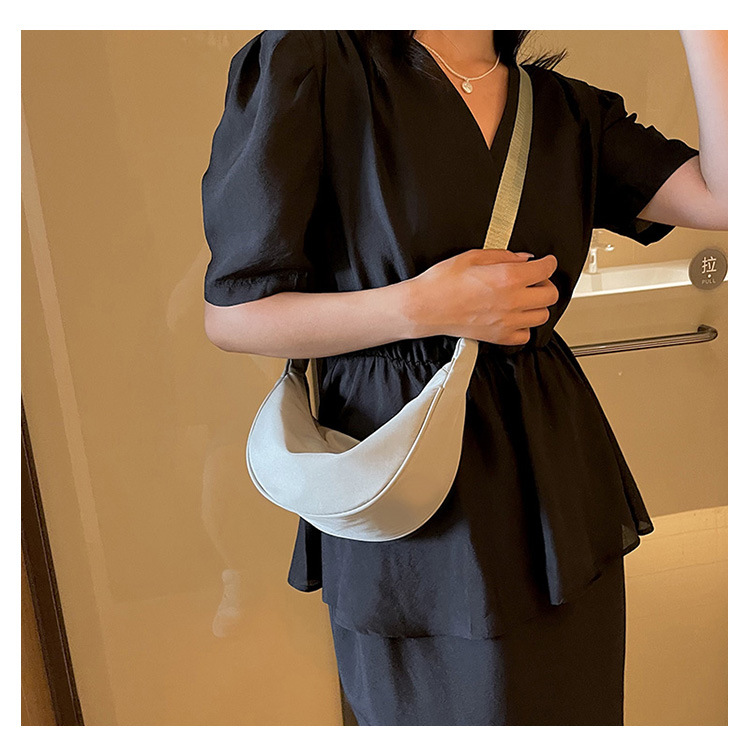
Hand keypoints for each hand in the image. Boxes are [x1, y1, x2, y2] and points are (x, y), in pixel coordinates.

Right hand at [405, 248, 558, 345]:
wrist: (425, 307)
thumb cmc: (442, 283)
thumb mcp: (472, 256)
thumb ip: (503, 256)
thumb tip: (522, 259)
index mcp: (507, 277)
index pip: (545, 269)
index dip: (548, 262)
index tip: (546, 262)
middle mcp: (511, 301)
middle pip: (550, 295)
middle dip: (546, 284)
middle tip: (534, 280)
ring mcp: (507, 322)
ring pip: (542, 316)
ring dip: (537, 305)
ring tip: (524, 299)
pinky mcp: (498, 337)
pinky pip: (525, 335)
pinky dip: (524, 326)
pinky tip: (513, 317)